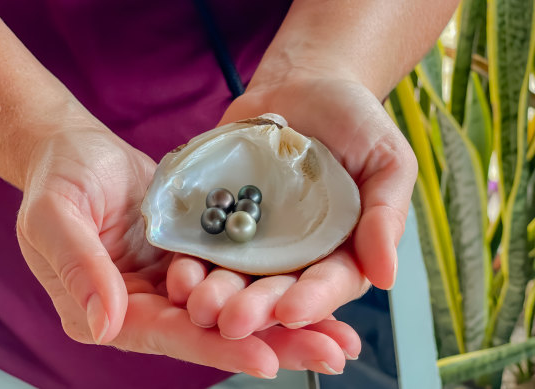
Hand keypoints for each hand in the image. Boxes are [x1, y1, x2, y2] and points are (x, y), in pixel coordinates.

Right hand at [16, 125, 360, 377]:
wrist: (77, 149)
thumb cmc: (58, 178)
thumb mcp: (54, 216)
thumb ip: (78, 267)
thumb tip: (105, 325)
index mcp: (107, 310)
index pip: (168, 336)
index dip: (218, 349)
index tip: (267, 360)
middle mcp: (144, 306)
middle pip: (213, 332)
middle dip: (272, 344)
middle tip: (330, 353)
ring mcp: (171, 283)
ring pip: (233, 309)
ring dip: (286, 322)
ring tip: (340, 337)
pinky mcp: (192, 257)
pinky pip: (237, 276)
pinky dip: (274, 285)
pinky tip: (315, 289)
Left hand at [166, 75, 416, 350]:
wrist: (302, 86)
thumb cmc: (355, 122)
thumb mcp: (387, 161)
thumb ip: (386, 215)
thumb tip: (388, 276)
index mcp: (341, 250)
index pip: (330, 283)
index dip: (313, 300)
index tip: (291, 311)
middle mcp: (296, 255)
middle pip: (277, 290)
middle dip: (256, 308)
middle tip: (234, 321)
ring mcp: (255, 239)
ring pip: (236, 276)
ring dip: (217, 294)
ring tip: (199, 304)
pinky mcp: (220, 219)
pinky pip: (204, 243)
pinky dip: (191, 259)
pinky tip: (178, 270)